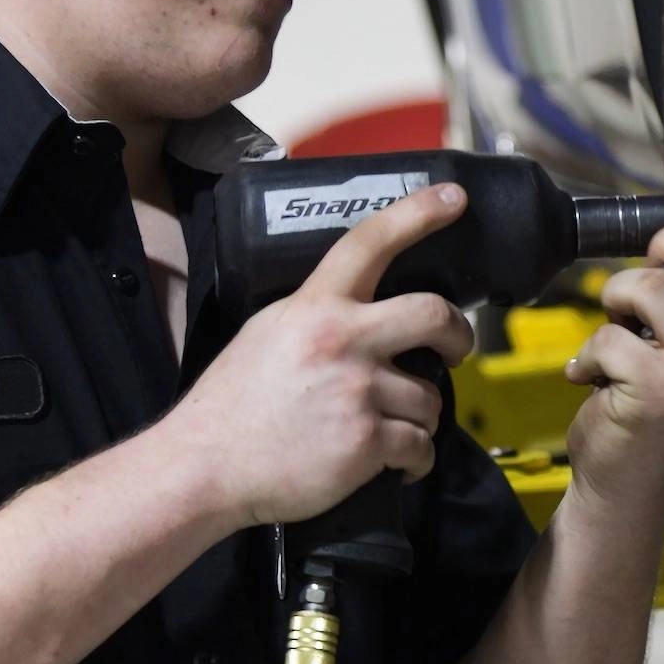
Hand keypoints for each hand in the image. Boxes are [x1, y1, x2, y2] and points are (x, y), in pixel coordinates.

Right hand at [167, 183, 474, 527]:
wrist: (206, 466)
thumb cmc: (233, 405)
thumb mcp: (267, 333)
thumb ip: (316, 315)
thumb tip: (360, 312)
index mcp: (314, 306)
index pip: (370, 241)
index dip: (418, 213)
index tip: (453, 197)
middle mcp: (342, 339)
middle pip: (433, 313)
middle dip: (458, 333)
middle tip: (455, 348)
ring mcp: (358, 390)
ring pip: (430, 397)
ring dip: (419, 417)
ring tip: (391, 428)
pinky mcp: (368, 440)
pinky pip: (420, 446)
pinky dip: (414, 459)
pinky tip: (396, 463)